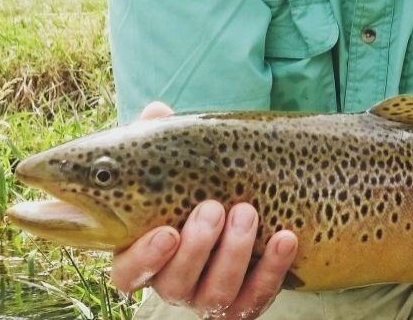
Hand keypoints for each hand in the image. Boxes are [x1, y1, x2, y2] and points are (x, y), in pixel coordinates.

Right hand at [109, 102, 298, 318]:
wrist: (255, 202)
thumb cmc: (202, 184)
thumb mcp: (183, 162)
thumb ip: (163, 141)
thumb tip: (155, 112)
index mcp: (146, 255)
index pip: (127, 274)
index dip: (144, 258)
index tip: (167, 230)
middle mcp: (175, 283)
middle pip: (174, 284)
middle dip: (197, 247)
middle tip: (214, 208)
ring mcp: (210, 296)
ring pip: (216, 293)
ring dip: (234, 253)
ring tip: (248, 212)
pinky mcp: (245, 303)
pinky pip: (256, 297)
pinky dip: (273, 269)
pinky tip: (285, 237)